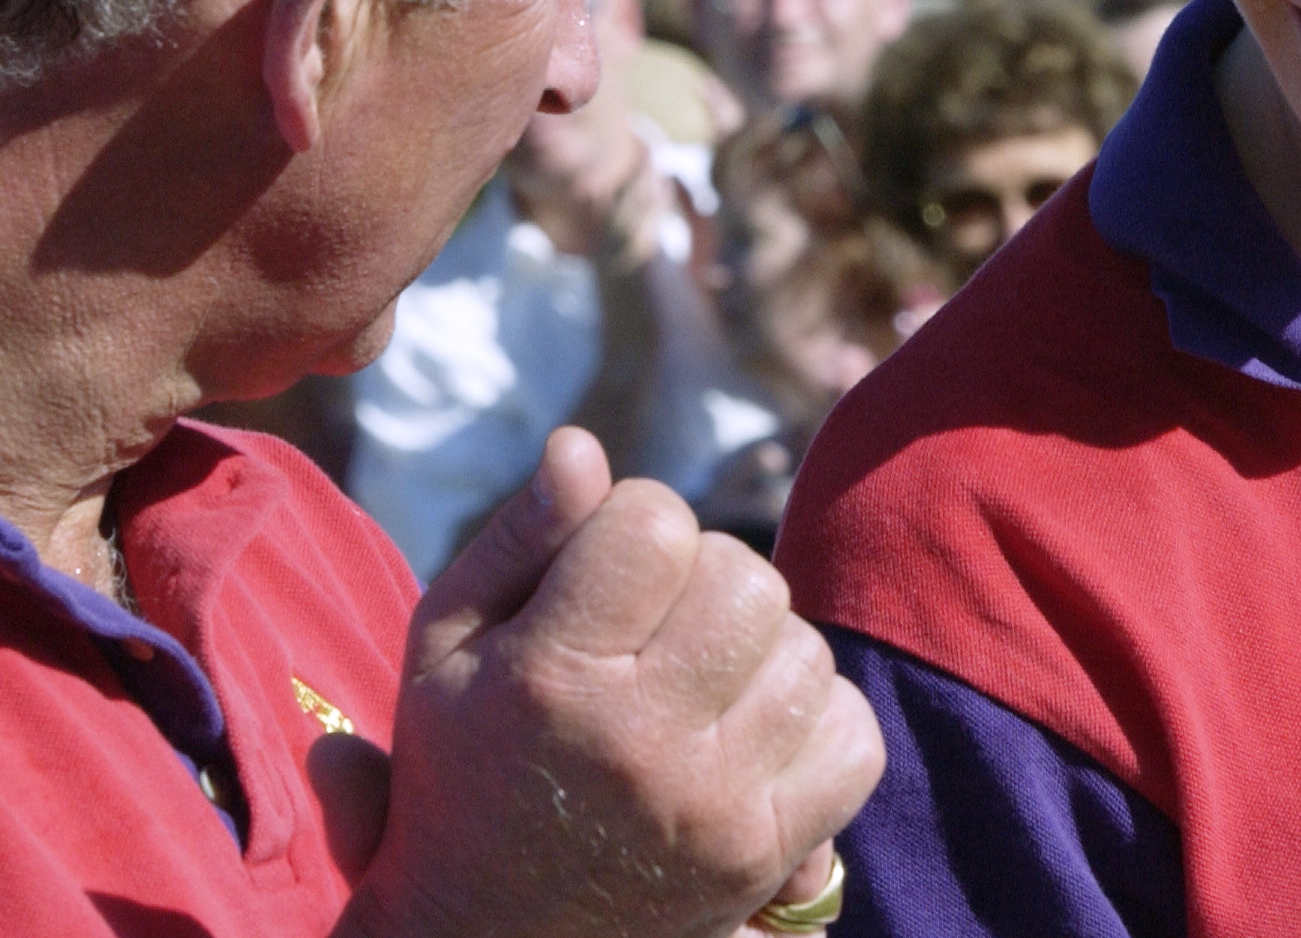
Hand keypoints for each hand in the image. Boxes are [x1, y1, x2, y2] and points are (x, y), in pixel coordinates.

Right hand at [332, 429, 883, 937]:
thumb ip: (517, 539)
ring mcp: (716, 807)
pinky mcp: (767, 855)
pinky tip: (752, 733)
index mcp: (549, 680)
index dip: (636, 523)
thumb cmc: (465, 770)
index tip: (606, 570)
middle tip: (658, 627)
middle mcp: (640, 745)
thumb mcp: (446, 650)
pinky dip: (817, 719)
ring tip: (699, 683)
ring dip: (762, 648)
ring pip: (806, 647)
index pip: (656, 523)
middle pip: (747, 576)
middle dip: (706, 576)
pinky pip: (854, 734)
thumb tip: (583, 445)